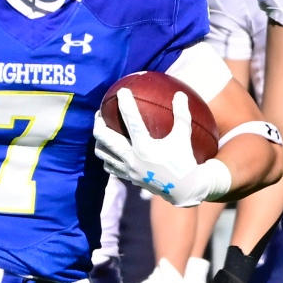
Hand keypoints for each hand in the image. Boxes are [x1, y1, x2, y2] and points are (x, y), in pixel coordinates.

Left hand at [93, 91, 231, 207]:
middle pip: (105, 138)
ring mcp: (128, 170)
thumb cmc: (184, 161)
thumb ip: (182, 116)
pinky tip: (111, 149)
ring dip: (99, 140)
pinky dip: (107, 156)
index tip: (121, 92)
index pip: (132, 121)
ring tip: (102, 130)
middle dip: (98, 123)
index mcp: (146, 147)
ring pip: (102, 152)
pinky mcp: (128, 177)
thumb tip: (180, 94)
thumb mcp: (183, 137)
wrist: (183, 190)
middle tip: (100, 113)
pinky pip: (109, 165)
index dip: (126, 104)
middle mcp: (133, 159)